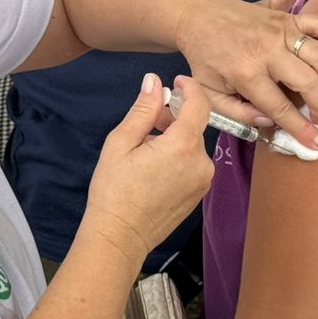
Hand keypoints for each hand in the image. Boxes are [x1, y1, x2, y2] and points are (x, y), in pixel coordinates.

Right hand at [81, 74, 214, 267]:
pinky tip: (154, 168)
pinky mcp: (199, 194)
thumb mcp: (121, 143)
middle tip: (146, 123)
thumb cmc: (114, 190)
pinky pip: (193, 164)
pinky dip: (178, 158)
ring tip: (145, 151)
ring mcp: (203, 181)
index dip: (190, 88)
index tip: (177, 82)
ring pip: (192, 146)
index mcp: (182, 147)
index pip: (199, 105)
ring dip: (174, 139)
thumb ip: (143, 110)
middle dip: (173, 118)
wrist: (120, 236)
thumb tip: (154, 81)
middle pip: (194, 127)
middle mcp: (201, 163)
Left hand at [173, 0, 317, 151]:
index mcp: (244, 72)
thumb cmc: (205, 58)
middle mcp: (266, 50)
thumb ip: (237, 114)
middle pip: (307, 82)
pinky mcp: (289, 16)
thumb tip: (269, 122)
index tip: (317, 143)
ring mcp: (281, 30)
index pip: (280, 107)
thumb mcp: (209, 93)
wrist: (199, 15)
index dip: (301, 128)